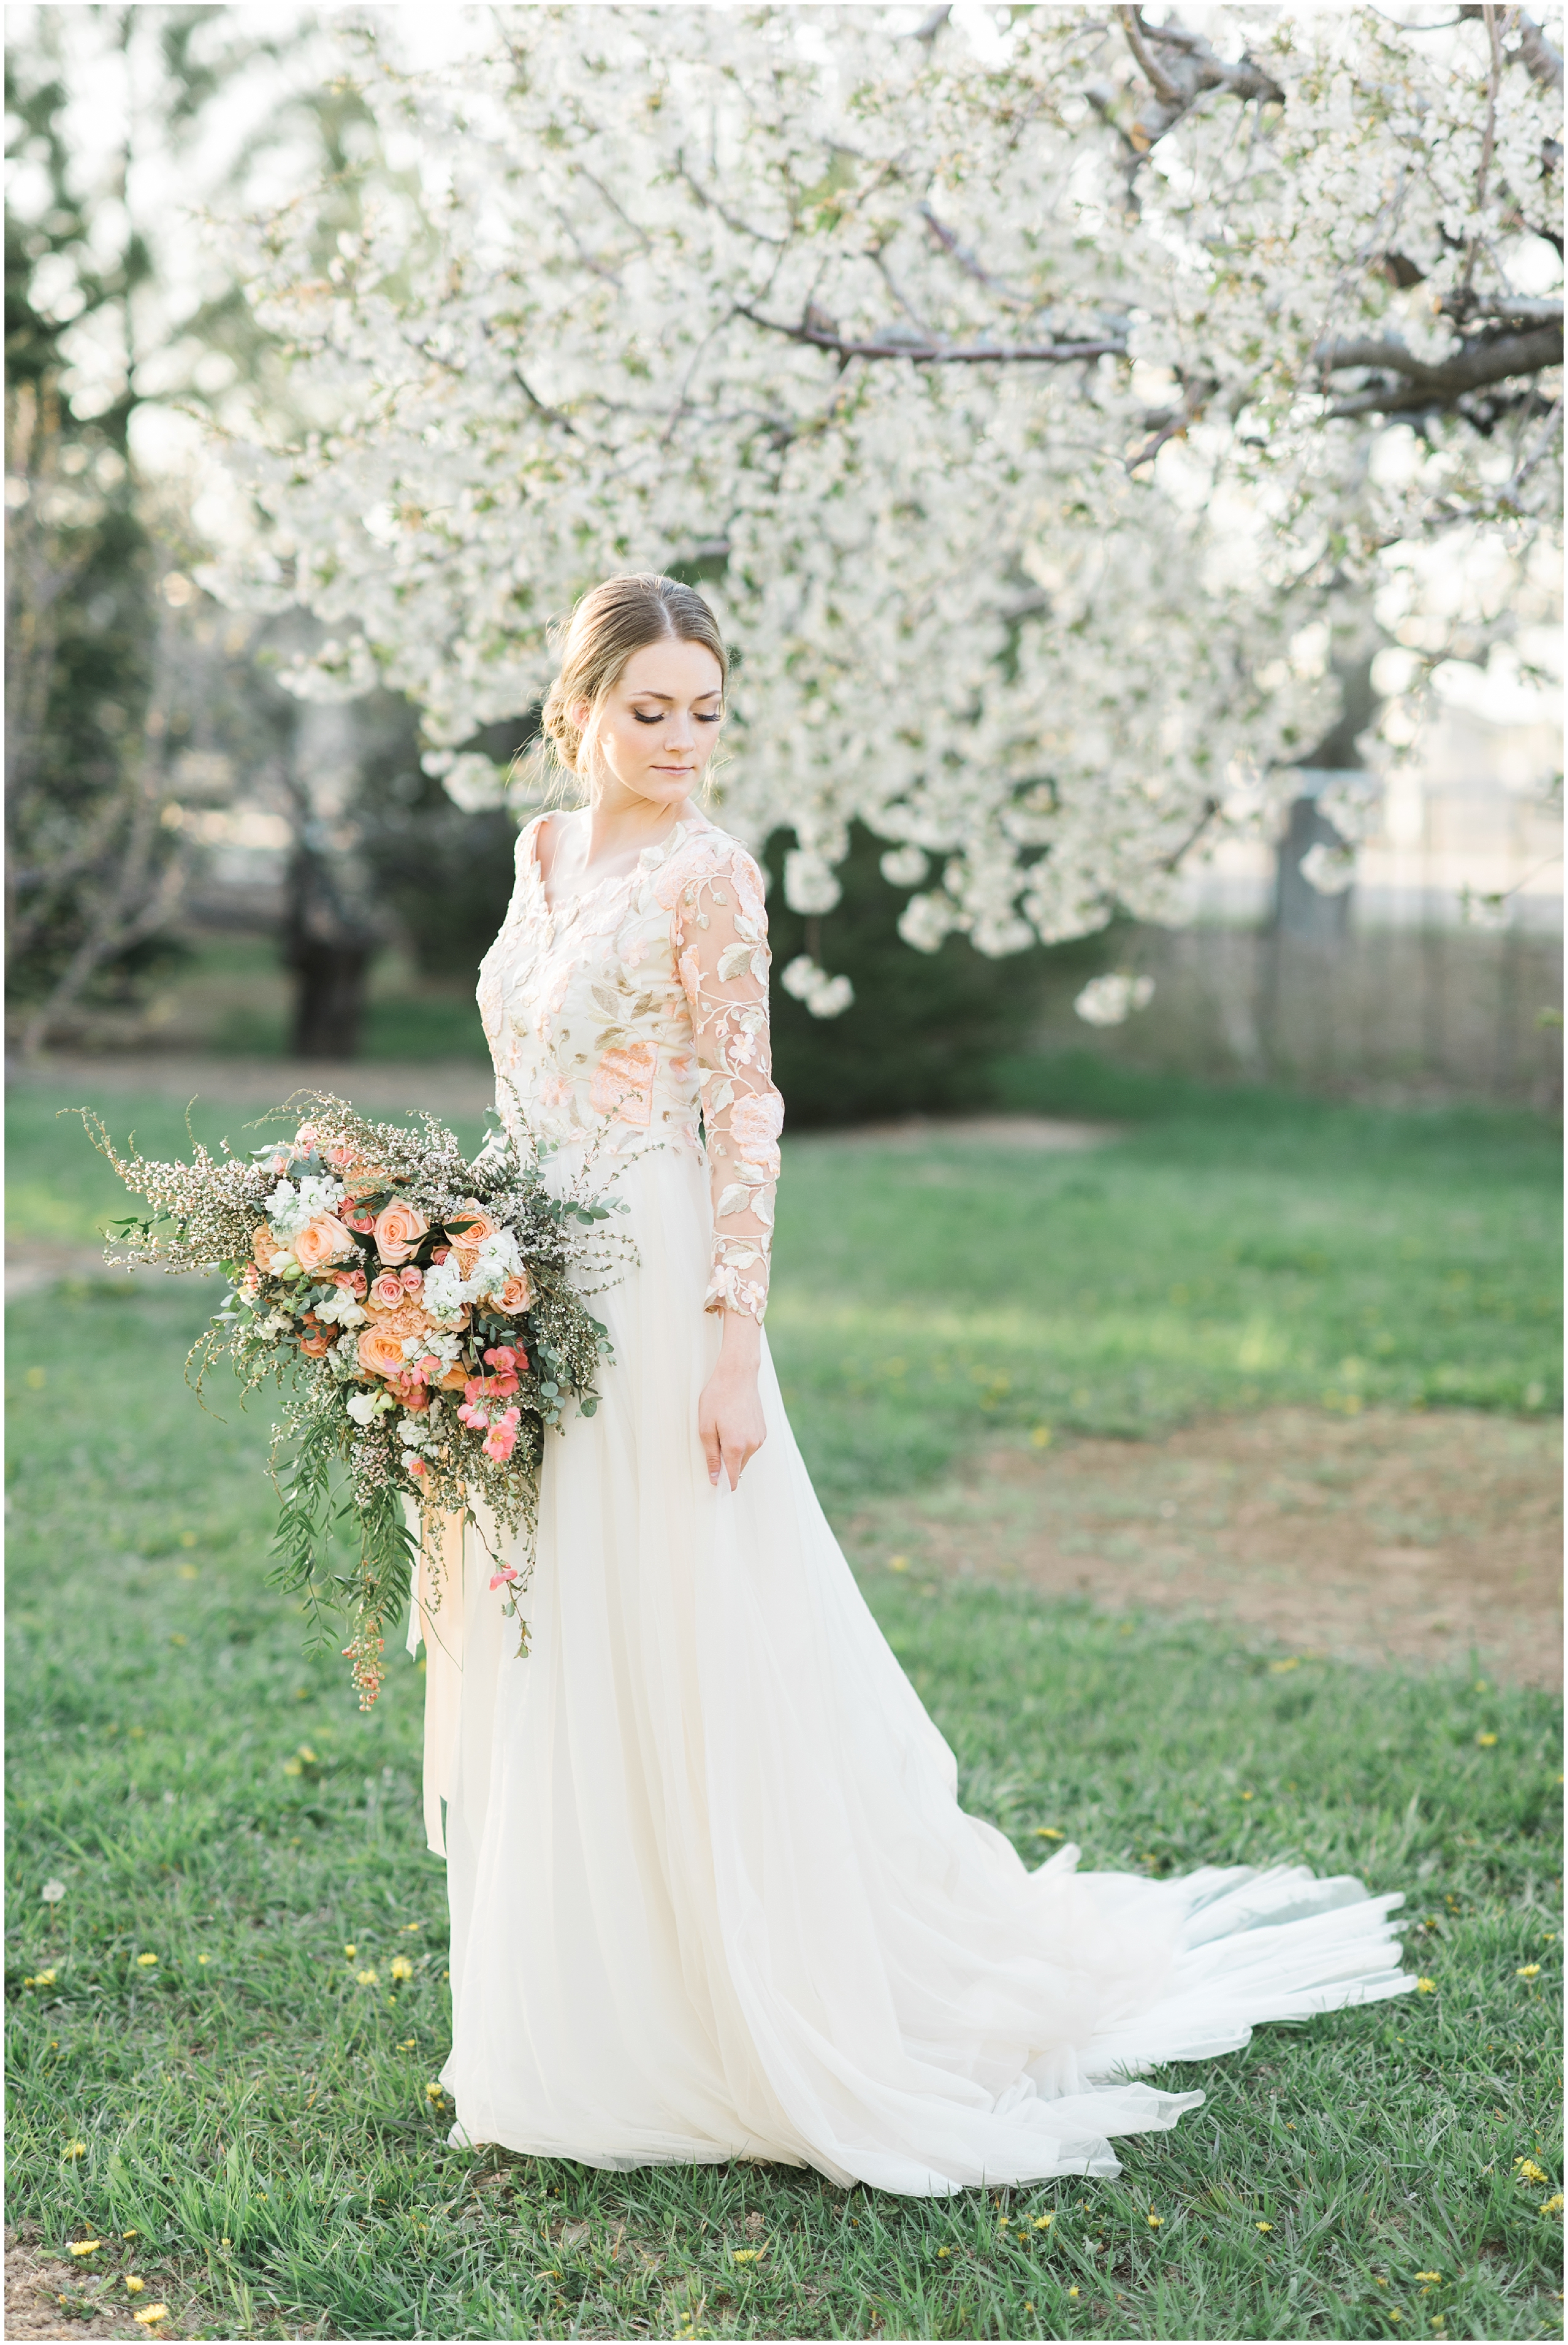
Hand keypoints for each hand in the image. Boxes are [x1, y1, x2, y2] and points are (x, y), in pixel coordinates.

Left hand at [698, 1311, 766, 1489]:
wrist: (738, 1375)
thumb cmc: (717, 1399)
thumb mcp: (705, 1428)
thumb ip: (711, 1456)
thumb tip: (715, 1478)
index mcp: (735, 1446)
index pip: (732, 1477)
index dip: (724, 1484)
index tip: (716, 1486)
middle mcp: (752, 1445)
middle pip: (738, 1467)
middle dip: (726, 1464)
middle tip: (712, 1443)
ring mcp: (760, 1437)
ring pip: (745, 1456)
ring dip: (734, 1451)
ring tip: (722, 1429)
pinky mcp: (763, 1430)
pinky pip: (751, 1445)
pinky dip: (741, 1441)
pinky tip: (733, 1424)